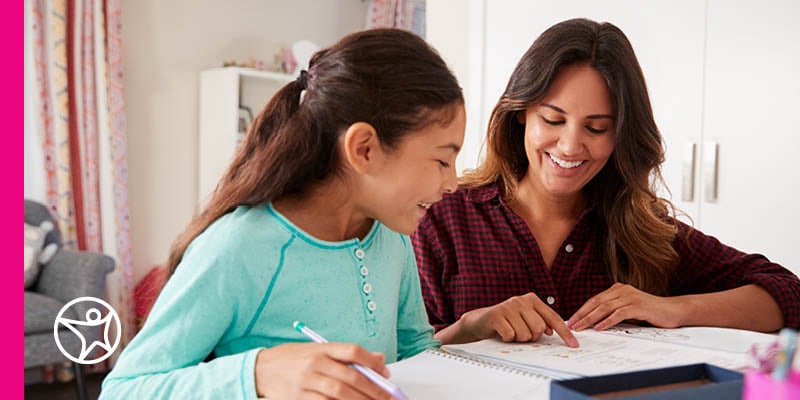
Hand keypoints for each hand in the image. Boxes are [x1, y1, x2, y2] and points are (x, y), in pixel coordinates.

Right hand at [254, 343, 393, 399]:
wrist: (260, 369)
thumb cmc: (292, 359)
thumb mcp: (316, 350)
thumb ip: (345, 355)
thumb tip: (377, 360)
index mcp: (321, 348)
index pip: (353, 351)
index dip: (373, 363)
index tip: (385, 374)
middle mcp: (314, 363)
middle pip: (351, 377)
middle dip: (373, 390)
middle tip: (387, 397)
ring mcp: (306, 382)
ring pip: (340, 394)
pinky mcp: (299, 398)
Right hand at [443, 293, 577, 346]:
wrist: (480, 320)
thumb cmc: (506, 321)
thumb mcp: (525, 319)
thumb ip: (540, 322)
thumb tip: (551, 332)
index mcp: (532, 299)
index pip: (553, 318)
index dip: (564, 333)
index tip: (574, 345)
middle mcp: (521, 300)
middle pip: (539, 328)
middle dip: (531, 337)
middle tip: (520, 333)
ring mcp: (509, 306)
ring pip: (525, 334)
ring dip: (517, 339)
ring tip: (510, 331)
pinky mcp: (497, 315)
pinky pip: (510, 335)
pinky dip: (506, 339)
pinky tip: (501, 332)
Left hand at [567, 283, 683, 330]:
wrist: (673, 310)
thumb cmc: (649, 312)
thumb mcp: (628, 310)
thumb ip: (613, 311)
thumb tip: (594, 322)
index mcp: (617, 289)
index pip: (594, 299)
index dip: (582, 310)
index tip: (571, 320)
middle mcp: (622, 290)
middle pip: (596, 302)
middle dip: (582, 314)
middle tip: (571, 325)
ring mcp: (630, 296)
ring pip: (605, 307)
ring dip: (591, 318)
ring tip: (581, 327)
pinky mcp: (638, 305)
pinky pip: (619, 313)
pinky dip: (607, 321)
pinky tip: (599, 327)